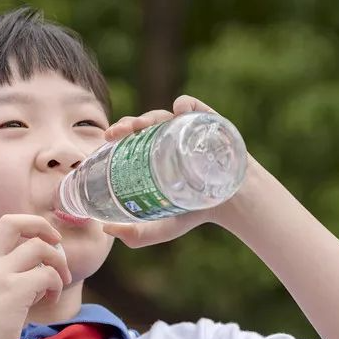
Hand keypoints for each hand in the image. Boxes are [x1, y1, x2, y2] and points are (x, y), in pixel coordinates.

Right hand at [0, 214, 70, 338]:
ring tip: (60, 281)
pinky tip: (52, 299)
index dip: (23, 226)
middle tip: (57, 242)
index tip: (38, 240)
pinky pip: (48, 275)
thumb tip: (35, 265)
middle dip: (42, 226)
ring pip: (39, 248)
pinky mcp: (16, 291)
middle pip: (15, 223)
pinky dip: (57, 284)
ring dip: (57, 262)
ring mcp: (0, 275)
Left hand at [101, 95, 218, 247]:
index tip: (107, 138)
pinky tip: (178, 110)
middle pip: (144, 124)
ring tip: (141, 125)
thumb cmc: (194, 213)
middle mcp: (167, 138)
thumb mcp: (163, 227)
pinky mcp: (209, 123)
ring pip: (164, 115)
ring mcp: (188, 129)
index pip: (131, 137)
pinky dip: (185, 104)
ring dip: (149, 115)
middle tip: (118, 133)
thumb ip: (136, 235)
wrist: (232, 205)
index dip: (118, 133)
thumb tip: (106, 230)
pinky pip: (194, 108)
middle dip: (128, 123)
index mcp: (153, 154)